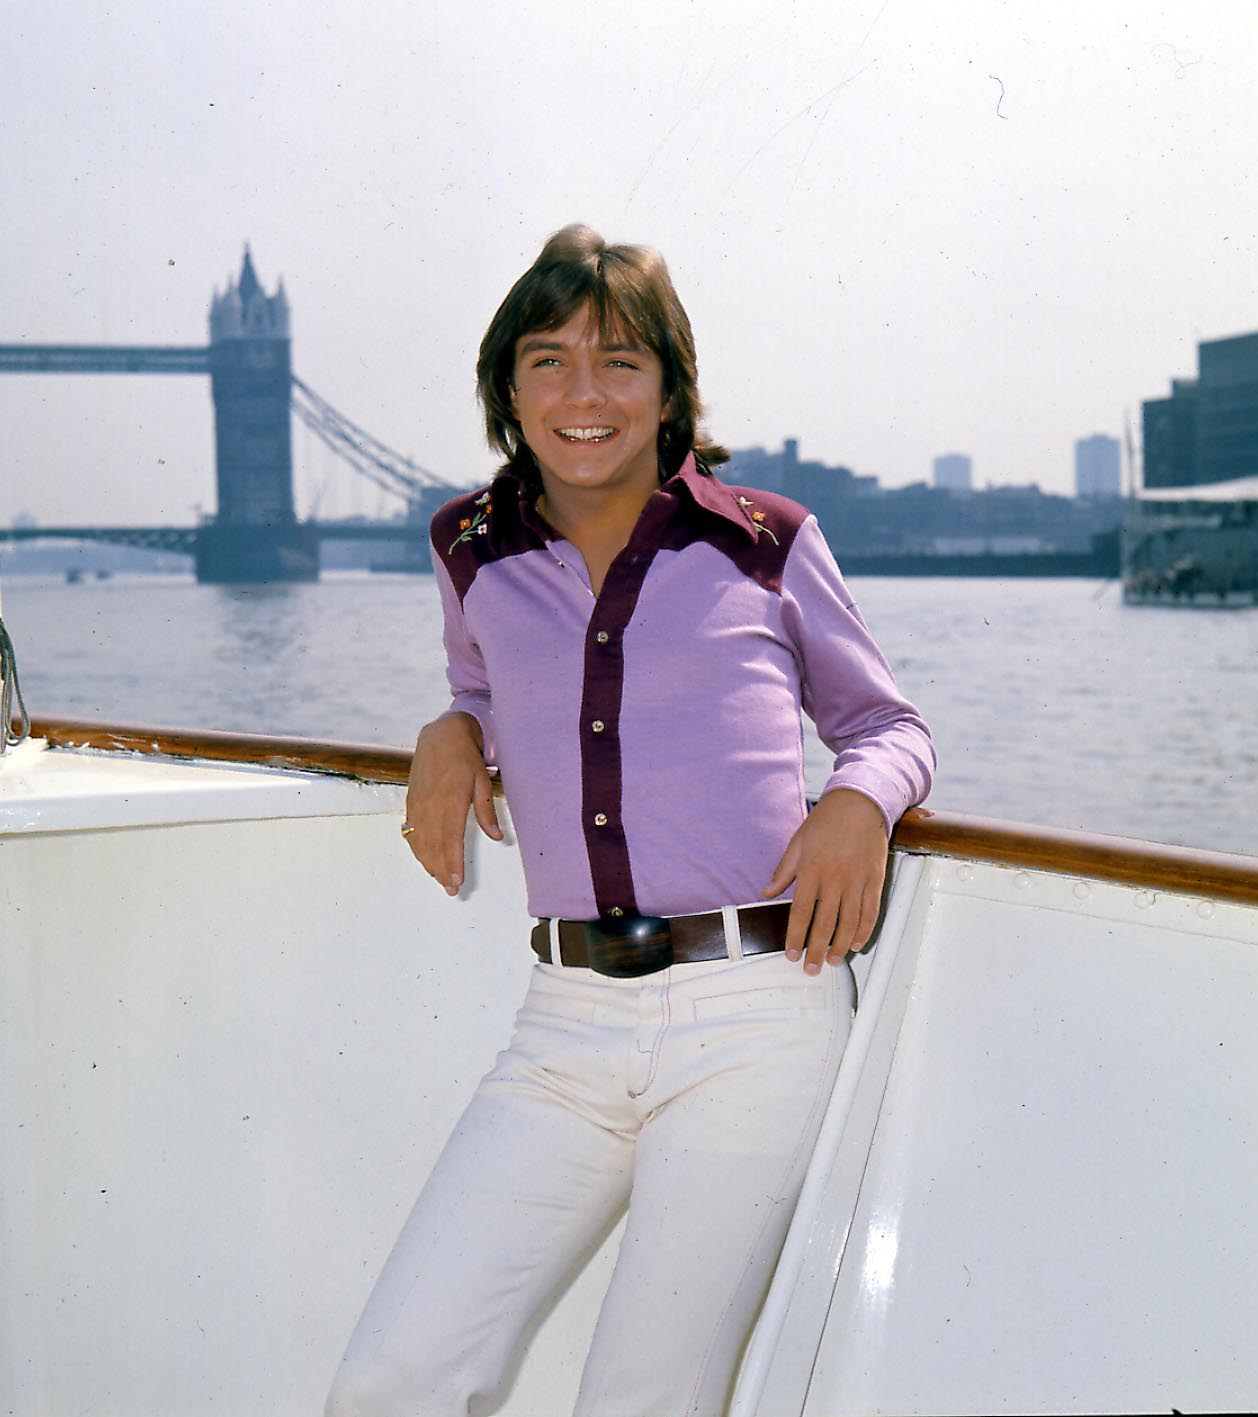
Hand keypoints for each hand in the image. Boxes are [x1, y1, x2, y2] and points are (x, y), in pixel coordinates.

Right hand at [404, 713, 501, 894]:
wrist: (439, 736)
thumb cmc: (465, 757)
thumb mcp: (482, 781)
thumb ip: (487, 810)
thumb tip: (497, 837)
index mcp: (452, 799)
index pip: (451, 839)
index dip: (452, 863)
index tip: (456, 881)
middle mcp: (432, 804)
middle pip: (434, 846)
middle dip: (441, 870)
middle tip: (451, 890)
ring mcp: (419, 804)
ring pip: (420, 841)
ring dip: (428, 863)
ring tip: (439, 880)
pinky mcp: (412, 802)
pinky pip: (411, 830)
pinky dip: (417, 848)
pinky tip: (424, 860)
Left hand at [762, 788, 888, 973]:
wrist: (860, 803)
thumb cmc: (826, 820)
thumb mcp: (797, 841)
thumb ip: (783, 870)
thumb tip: (766, 892)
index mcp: (811, 871)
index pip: (800, 914)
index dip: (795, 938)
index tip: (791, 954)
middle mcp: (834, 879)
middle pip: (825, 925)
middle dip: (815, 951)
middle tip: (810, 969)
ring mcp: (856, 881)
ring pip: (849, 924)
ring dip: (840, 947)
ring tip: (832, 962)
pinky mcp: (874, 880)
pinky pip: (870, 912)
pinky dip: (865, 931)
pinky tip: (857, 943)